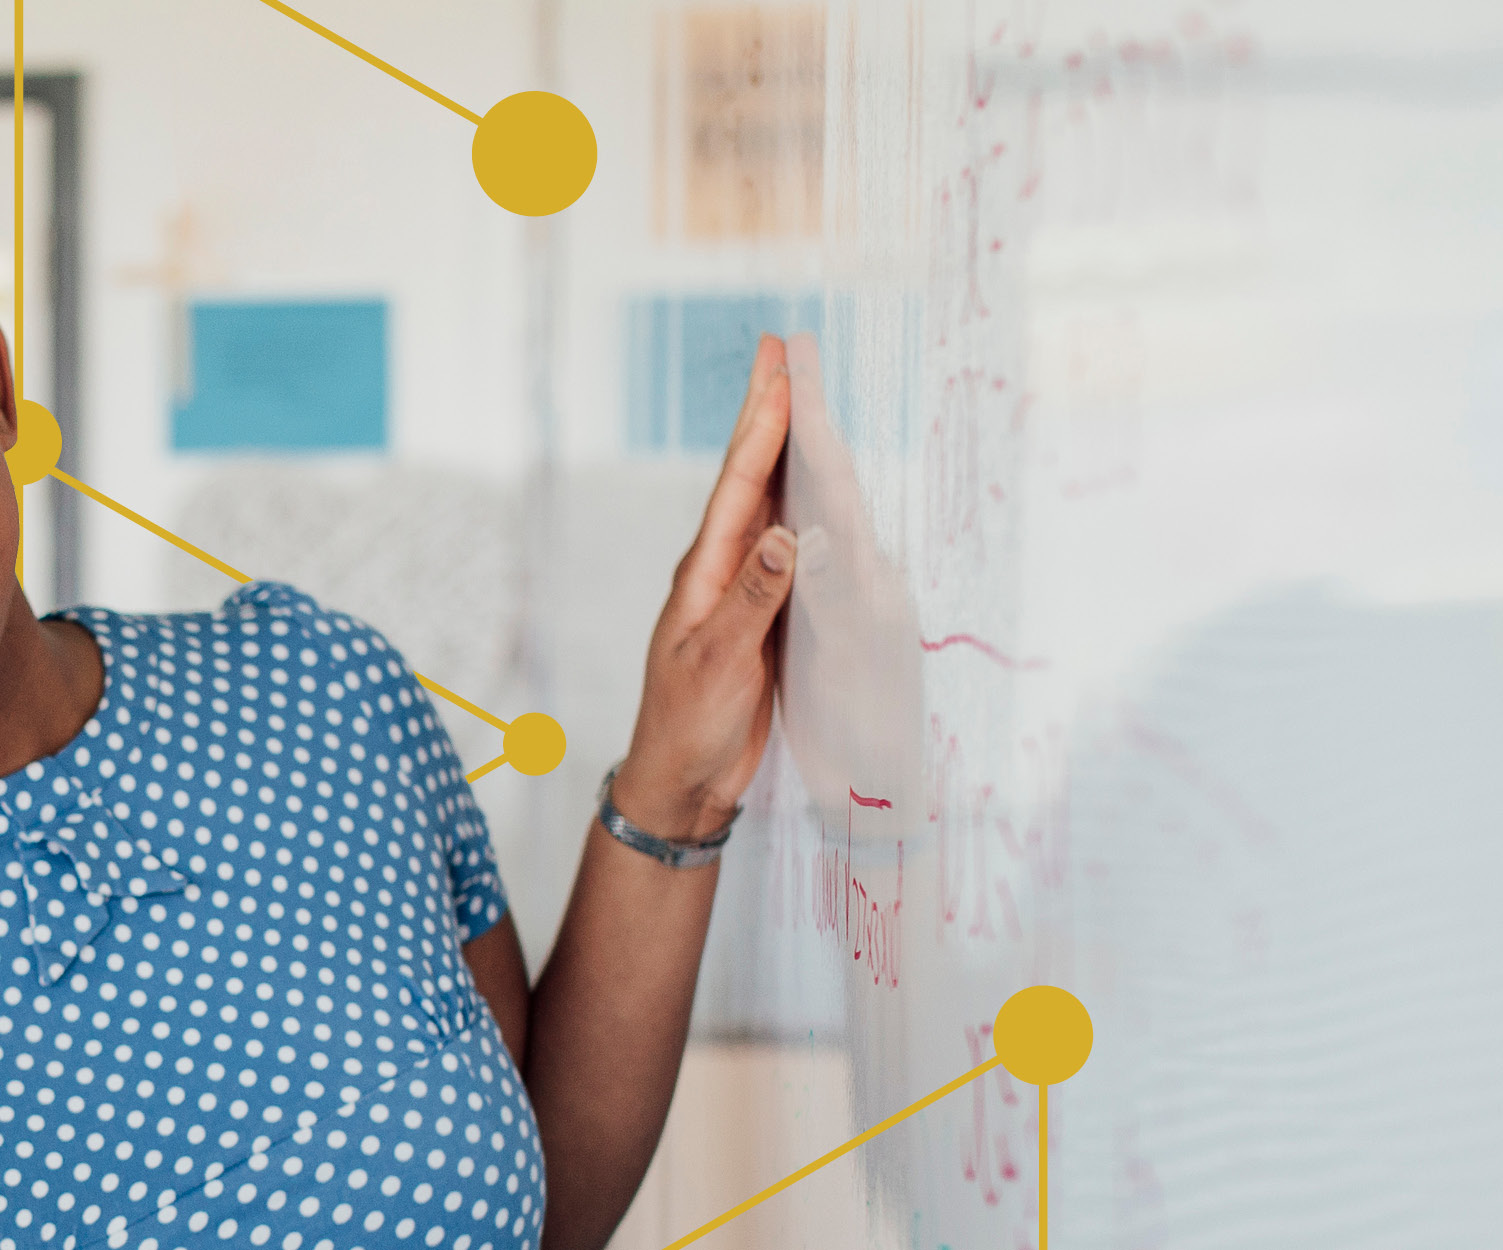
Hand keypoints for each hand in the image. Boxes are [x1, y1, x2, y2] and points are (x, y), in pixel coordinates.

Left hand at [611, 333, 797, 840]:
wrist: (683, 782)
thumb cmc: (689, 726)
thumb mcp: (719, 663)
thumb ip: (753, 600)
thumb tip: (785, 534)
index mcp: (703, 572)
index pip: (738, 486)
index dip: (761, 427)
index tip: (778, 371)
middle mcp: (722, 570)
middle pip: (749, 479)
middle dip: (767, 415)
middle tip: (780, 352)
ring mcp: (743, 592)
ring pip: (769, 507)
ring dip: (786, 453)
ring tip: (800, 400)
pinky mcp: (764, 620)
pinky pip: (789, 550)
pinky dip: (804, 510)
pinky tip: (819, 494)